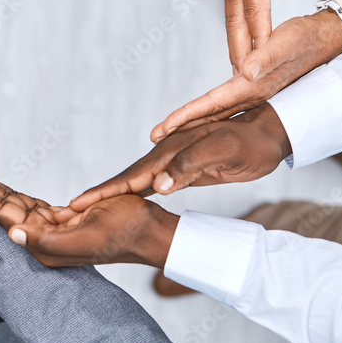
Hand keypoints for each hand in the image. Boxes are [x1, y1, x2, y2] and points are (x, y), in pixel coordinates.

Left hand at [0, 165, 178, 267]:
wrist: (148, 233)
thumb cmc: (122, 236)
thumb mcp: (84, 239)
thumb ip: (47, 240)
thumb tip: (13, 234)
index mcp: (44, 243)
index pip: (3, 218)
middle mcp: (42, 236)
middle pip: (2, 208)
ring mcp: (50, 225)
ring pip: (12, 202)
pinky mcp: (61, 216)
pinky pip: (28, 202)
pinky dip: (9, 192)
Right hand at [70, 104, 289, 212]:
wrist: (271, 133)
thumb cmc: (251, 144)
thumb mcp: (224, 153)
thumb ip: (190, 166)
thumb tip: (157, 186)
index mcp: (174, 149)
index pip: (133, 175)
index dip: (106, 191)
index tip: (79, 203)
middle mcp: (169, 151)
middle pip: (128, 176)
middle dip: (100, 193)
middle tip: (70, 209)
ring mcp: (176, 158)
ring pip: (138, 179)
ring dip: (114, 192)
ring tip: (89, 206)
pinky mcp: (185, 167)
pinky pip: (154, 181)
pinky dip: (135, 192)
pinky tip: (127, 199)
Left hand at [151, 10, 341, 141]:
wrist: (324, 40)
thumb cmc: (303, 38)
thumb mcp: (285, 44)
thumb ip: (266, 58)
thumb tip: (245, 71)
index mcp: (253, 87)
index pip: (212, 105)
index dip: (185, 117)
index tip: (162, 130)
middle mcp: (251, 95)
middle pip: (209, 116)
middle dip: (181, 128)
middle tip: (153, 139)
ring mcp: (253, 95)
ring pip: (215, 113)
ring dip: (191, 123)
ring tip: (167, 133)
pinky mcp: (254, 89)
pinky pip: (224, 105)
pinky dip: (207, 112)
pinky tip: (197, 116)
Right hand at [179, 0, 324, 69]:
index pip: (256, 7)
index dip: (261, 35)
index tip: (264, 60)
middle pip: (239, 24)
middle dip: (242, 54)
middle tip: (245, 84)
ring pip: (232, 20)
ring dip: (236, 47)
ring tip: (239, 74)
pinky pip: (230, 9)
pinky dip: (234, 31)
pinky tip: (238, 43)